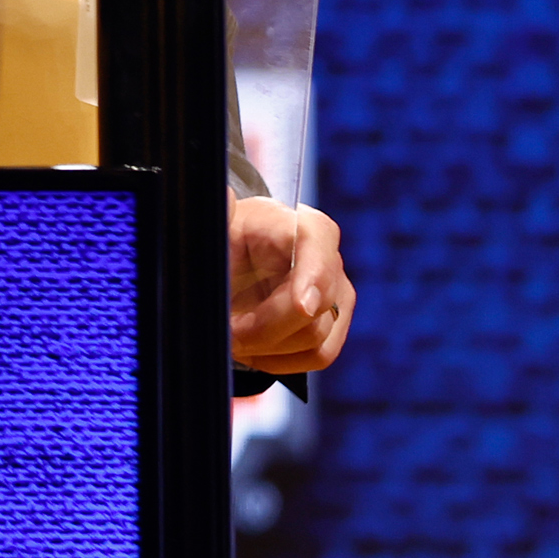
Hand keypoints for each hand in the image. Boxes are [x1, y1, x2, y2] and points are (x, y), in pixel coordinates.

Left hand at [228, 195, 352, 374]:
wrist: (240, 262)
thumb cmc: (229, 240)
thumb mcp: (218, 227)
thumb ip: (219, 214)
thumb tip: (225, 196)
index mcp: (302, 225)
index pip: (318, 244)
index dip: (314, 277)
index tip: (302, 307)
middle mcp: (330, 259)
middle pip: (312, 311)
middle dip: (263, 329)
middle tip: (225, 333)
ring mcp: (340, 295)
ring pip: (314, 340)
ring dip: (267, 348)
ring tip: (233, 336)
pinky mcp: (338, 325)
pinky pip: (318, 356)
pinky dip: (280, 361)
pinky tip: (254, 348)